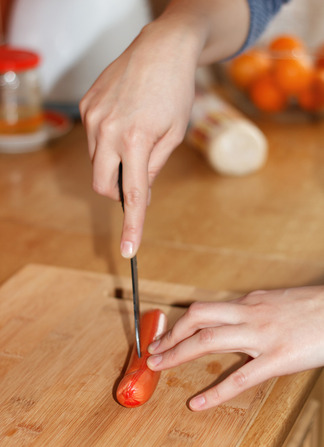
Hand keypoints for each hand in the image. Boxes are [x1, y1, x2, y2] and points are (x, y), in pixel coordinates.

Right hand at [79, 19, 201, 257]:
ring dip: (114, 162)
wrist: (161, 48)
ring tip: (135, 136)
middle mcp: (107, 130)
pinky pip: (93, 138)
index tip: (128, 250)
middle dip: (117, 191)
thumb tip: (139, 192)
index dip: (132, 226)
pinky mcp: (86, 105)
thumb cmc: (175, 90)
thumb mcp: (174, 134)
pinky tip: (125, 121)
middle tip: (135, 179)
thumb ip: (153, 167)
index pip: (132, 194)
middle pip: (101, 183)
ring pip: (96, 161)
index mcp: (136, 140)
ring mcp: (93, 117)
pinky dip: (107, 141)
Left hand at [147, 286, 323, 410]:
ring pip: (210, 339)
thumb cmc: (310, 308)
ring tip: (159, 366)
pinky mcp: (278, 358)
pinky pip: (241, 377)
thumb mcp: (274, 303)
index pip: (204, 310)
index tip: (165, 336)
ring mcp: (261, 335)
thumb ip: (250, 313)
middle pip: (198, 318)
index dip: (179, 325)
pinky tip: (198, 402)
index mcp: (248, 302)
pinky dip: (216, 391)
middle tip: (153, 351)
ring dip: (179, 353)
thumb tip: (230, 322)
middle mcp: (249, 313)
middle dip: (171, 335)